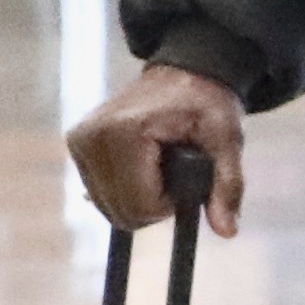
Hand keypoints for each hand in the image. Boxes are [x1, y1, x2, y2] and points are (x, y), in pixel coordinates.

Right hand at [69, 61, 247, 236]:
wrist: (181, 72)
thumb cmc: (205, 104)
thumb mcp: (227, 140)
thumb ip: (227, 185)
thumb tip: (228, 232)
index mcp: (124, 132)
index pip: (141, 205)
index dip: (170, 202)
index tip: (185, 174)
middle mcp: (92, 137)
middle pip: (122, 211)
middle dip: (153, 202)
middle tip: (173, 170)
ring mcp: (79, 141)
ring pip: (109, 207)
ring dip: (139, 197)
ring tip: (157, 163)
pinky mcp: (76, 144)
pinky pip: (98, 194)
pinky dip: (122, 190)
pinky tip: (138, 164)